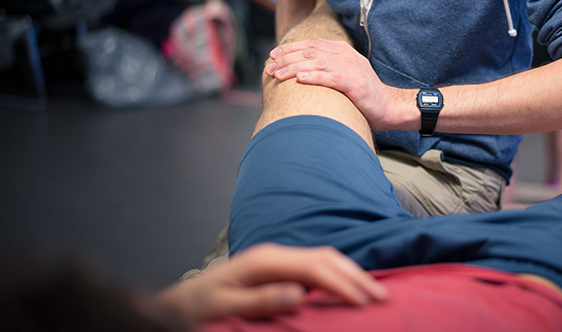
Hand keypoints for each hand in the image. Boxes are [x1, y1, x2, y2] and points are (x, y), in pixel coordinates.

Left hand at [155, 243, 388, 322]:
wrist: (178, 302)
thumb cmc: (198, 307)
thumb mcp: (223, 306)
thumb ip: (261, 299)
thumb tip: (298, 295)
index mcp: (265, 260)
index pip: (315, 268)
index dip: (343, 284)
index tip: (365, 302)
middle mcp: (275, 254)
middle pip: (326, 259)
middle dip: (357, 276)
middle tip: (384, 297)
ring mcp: (277, 258)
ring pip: (325, 259)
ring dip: (352, 274)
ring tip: (376, 292)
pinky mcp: (279, 267)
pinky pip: (317, 267)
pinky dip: (339, 274)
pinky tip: (350, 286)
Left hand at [265, 39, 408, 129]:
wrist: (388, 106)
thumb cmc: (364, 94)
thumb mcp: (345, 74)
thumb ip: (328, 67)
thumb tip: (301, 69)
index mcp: (343, 51)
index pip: (311, 44)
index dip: (290, 48)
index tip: (273, 54)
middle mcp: (345, 56)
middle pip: (310, 51)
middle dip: (286, 58)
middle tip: (269, 66)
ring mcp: (350, 68)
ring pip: (316, 62)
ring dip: (293, 67)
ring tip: (277, 73)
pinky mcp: (353, 83)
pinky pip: (329, 77)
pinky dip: (313, 76)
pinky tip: (299, 78)